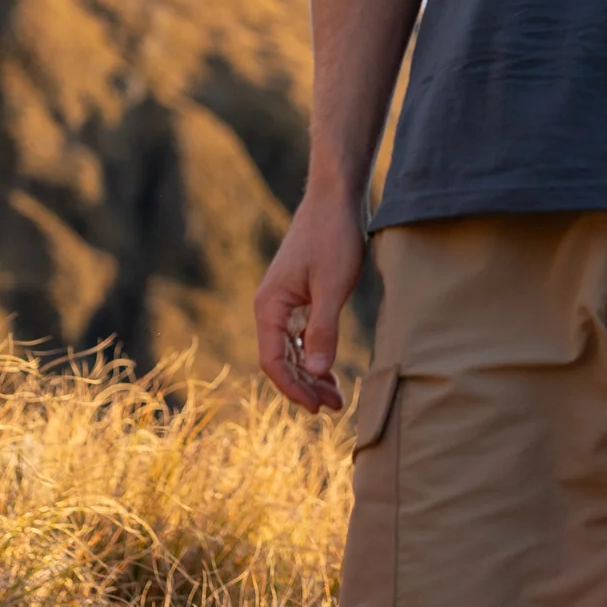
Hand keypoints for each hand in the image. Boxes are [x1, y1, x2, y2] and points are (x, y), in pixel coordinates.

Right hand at [254, 186, 366, 411]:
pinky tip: (329, 367)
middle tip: (334, 407)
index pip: (273, 361)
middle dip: (305, 386)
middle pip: (281, 360)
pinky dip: (313, 353)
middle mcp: (270, 306)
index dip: (294, 388)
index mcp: (269, 306)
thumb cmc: (334, 237)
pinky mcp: (300, 293)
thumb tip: (316, 372)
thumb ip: (323, 329)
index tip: (317, 408)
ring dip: (310, 373)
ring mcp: (284, 300)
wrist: (336, 198)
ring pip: (291, 349)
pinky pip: (300, 334)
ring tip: (335, 396)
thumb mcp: (333, 286)